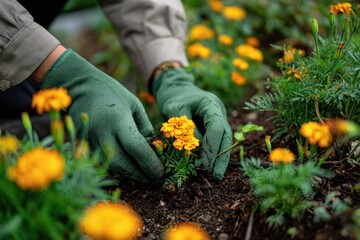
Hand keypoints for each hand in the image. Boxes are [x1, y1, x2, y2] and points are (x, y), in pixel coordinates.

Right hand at [41, 49, 163, 182]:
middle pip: (123, 164)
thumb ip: (145, 128)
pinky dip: (120, 167)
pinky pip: (104, 161)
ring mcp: (89, 141)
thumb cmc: (112, 92)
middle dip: (141, 175)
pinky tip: (132, 167)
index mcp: (117, 118)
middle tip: (156, 178)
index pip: (136, 148)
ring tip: (147, 175)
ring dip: (132, 173)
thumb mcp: (134, 105)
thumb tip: (155, 150)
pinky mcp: (83, 146)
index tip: (162, 172)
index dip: (150, 163)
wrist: (79, 87)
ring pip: (113, 166)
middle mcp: (101, 132)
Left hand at [152, 67, 232, 180]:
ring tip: (215, 177)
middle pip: (225, 136)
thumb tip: (195, 150)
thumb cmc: (173, 97)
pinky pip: (216, 143)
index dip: (212, 146)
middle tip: (216, 176)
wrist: (175, 89)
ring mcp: (217, 120)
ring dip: (219, 159)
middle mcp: (219, 113)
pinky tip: (210, 170)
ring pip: (223, 141)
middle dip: (221, 157)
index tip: (205, 164)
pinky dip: (213, 156)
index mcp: (211, 104)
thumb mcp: (174, 109)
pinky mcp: (212, 128)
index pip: (216, 127)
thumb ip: (185, 128)